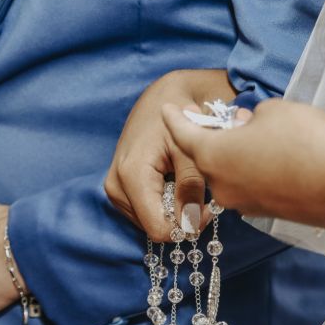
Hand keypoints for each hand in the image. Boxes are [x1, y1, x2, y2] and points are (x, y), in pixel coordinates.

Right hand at [105, 70, 234, 240]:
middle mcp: (115, 186)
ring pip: (150, 222)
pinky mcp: (118, 188)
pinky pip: (145, 212)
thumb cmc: (180, 117)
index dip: (187, 226)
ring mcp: (114, 189)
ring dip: (174, 213)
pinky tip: (175, 185)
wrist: (163, 96)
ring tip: (190, 187)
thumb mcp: (191, 151)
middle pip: (154, 227)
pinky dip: (165, 206)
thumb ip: (191, 189)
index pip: (158, 228)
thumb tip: (191, 225)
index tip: (209, 209)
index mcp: (131, 176)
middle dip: (182, 219)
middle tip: (204, 198)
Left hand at [162, 98, 324, 226]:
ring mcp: (241, 203)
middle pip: (208, 156)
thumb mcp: (275, 111)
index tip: (166, 109)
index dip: (175, 118)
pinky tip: (279, 160)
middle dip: (216, 137)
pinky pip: (250, 186)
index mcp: (213, 154)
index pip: (183, 133)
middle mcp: (219, 184)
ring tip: (266, 138)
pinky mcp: (263, 213)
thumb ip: (251, 116)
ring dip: (240, 156)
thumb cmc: (306, 141)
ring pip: (231, 172)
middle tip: (230, 118)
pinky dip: (256, 172)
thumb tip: (246, 125)